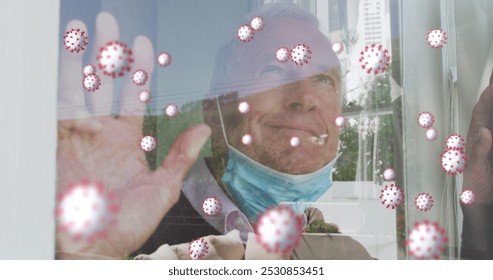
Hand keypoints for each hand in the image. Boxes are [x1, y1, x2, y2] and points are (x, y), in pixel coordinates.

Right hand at [56, 13, 209, 258]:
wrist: (91, 247)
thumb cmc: (127, 224)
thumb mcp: (162, 188)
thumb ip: (180, 157)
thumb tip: (204, 128)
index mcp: (127, 141)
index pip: (133, 97)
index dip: (139, 71)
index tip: (145, 45)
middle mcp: (101, 133)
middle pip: (104, 85)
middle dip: (107, 55)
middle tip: (108, 24)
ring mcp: (77, 137)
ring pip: (78, 89)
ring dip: (81, 61)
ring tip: (83, 31)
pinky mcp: (55, 145)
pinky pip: (58, 111)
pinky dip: (64, 93)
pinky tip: (69, 75)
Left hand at [463, 70, 492, 202]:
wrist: (480, 199)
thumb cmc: (477, 185)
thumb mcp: (477, 168)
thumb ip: (480, 150)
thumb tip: (485, 131)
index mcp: (477, 136)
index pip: (482, 110)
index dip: (488, 96)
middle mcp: (482, 133)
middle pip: (488, 107)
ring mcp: (488, 138)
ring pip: (490, 114)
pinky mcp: (492, 144)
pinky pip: (492, 125)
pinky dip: (492, 113)